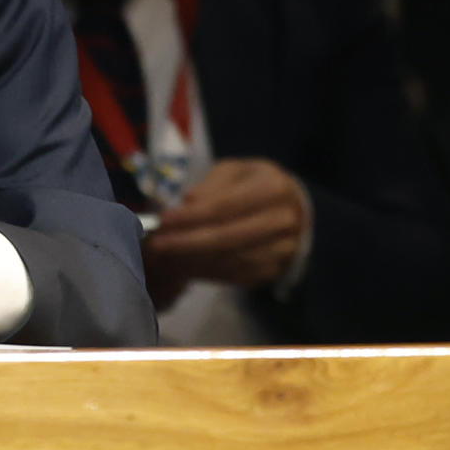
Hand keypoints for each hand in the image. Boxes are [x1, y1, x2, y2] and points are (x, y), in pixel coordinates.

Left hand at [142, 158, 308, 290]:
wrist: (291, 207)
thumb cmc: (252, 184)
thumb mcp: (232, 172)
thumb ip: (210, 186)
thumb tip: (187, 204)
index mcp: (272, 188)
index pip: (223, 207)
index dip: (190, 217)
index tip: (163, 221)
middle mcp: (283, 220)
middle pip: (227, 238)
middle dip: (186, 244)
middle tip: (157, 245)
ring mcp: (283, 249)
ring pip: (231, 261)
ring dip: (193, 262)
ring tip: (165, 257)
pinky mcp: (276, 270)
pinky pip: (237, 276)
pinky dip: (208, 273)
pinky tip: (186, 266)